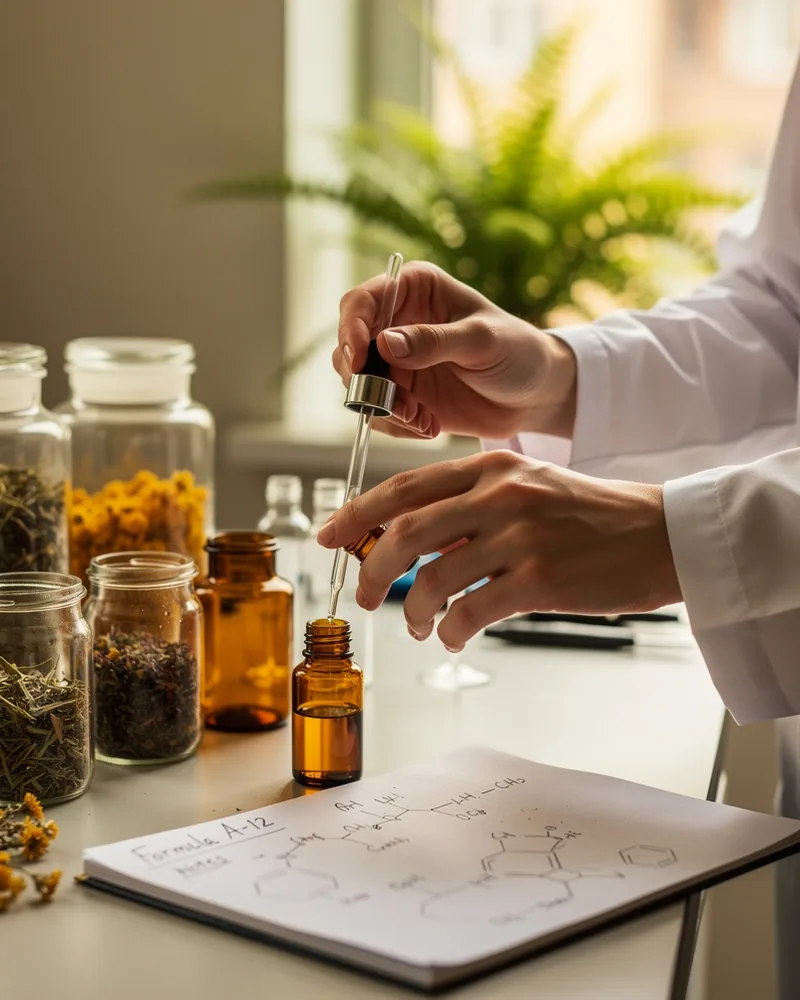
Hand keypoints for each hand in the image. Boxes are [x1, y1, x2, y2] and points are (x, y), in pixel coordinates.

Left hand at [317, 450, 681, 649]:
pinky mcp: (539, 579)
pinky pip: (470, 611)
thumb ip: (472, 506)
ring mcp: (519, 536)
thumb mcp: (527, 488)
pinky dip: (449, 630)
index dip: (356, 514)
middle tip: (365, 597)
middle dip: (372, 571)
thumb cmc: (592, 516)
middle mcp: (499, 495)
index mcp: (490, 468)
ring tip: (416, 625)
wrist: (660, 534)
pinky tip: (451, 637)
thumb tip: (413, 541)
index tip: (329, 536)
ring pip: (433, 578)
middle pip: (405, 533)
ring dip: (412, 610)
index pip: (404, 488)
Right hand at [335, 262, 576, 440]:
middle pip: (349, 347)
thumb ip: (434, 341)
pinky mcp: (401, 395)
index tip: (359, 360)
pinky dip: (397, 425)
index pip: (362, 302)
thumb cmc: (517, 351)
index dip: (351, 329)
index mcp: (414, 290)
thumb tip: (384, 344)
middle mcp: (397, 323)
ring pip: (358, 384)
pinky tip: (429, 425)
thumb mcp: (481, 341)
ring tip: (421, 419)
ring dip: (384, 408)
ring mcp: (396, 362)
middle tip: (397, 404)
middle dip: (365, 380)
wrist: (535, 394)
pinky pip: (377, 413)